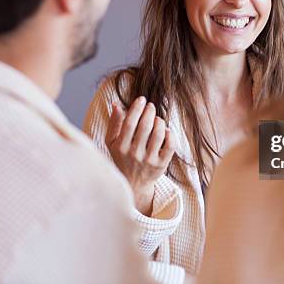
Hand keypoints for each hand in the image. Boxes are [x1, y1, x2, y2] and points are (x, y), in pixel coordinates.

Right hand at [105, 96, 174, 215]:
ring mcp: (149, 161)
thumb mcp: (112, 142)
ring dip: (159, 121)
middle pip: (145, 126)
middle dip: (150, 112)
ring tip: (157, 118)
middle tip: (151, 106)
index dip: (137, 108)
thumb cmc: (122, 158)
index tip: (141, 99)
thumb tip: (116, 104)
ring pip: (159, 134)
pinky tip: (165, 130)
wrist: (133, 184)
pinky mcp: (161, 165)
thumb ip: (114, 123)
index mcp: (120, 147)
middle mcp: (134, 155)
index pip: (130, 123)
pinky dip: (170, 134)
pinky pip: (170, 145)